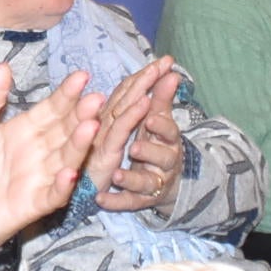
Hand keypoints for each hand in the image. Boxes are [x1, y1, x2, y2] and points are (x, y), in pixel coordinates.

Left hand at [0, 66, 102, 261]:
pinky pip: (51, 195)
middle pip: (64, 131)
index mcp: (24, 131)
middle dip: (81, 115)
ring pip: (64, 160)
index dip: (66, 94)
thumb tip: (4, 66)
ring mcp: (37, 179)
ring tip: (91, 127)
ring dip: (79, 145)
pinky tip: (69, 173)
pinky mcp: (31, 205)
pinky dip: (61, 186)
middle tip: (97, 98)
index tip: (81, 76)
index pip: (51, 109)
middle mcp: (37, 153)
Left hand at [89, 62, 185, 214]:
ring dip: (130, 178)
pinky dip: (115, 202)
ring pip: (144, 183)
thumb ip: (162, 97)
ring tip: (116, 176)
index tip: (150, 115)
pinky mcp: (138, 200)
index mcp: (168, 140)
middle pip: (160, 158)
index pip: (168, 131)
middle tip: (135, 148)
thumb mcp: (161, 121)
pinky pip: (127, 203)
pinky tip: (100, 200)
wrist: (166, 181)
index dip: (161, 124)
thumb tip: (170, 67)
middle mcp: (163, 162)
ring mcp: (151, 183)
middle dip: (148, 152)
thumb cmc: (159, 143)